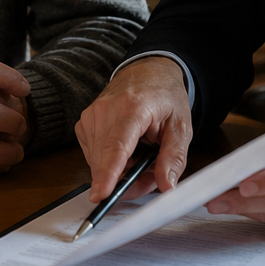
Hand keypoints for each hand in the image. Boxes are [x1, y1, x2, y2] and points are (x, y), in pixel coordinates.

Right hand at [75, 56, 191, 204]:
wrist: (147, 71)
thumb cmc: (164, 97)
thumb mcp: (181, 126)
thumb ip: (174, 157)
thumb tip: (166, 186)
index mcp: (133, 107)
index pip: (117, 145)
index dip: (109, 172)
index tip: (101, 194)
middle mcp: (105, 110)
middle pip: (106, 160)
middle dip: (128, 179)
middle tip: (152, 175)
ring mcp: (91, 116)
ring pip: (98, 163)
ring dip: (120, 171)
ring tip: (142, 157)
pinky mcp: (83, 124)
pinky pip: (93, 157)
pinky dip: (110, 162)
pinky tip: (126, 151)